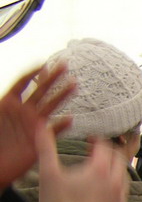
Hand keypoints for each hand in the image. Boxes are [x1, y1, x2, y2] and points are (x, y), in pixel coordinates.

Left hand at [0, 62, 74, 189]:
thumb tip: (4, 98)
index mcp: (7, 104)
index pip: (21, 83)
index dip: (32, 73)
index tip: (44, 63)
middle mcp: (22, 112)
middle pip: (40, 90)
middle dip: (52, 77)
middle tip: (64, 65)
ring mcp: (33, 124)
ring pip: (50, 106)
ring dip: (62, 95)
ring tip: (74, 84)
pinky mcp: (40, 139)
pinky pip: (55, 129)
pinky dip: (63, 124)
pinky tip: (71, 119)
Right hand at [37, 131, 126, 201]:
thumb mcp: (48, 174)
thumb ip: (46, 148)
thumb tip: (41, 128)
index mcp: (100, 169)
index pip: (106, 146)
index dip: (98, 140)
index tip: (90, 139)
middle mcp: (116, 183)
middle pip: (119, 160)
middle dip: (110, 153)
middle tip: (97, 153)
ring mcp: (120, 200)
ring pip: (124, 178)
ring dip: (115, 170)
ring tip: (103, 171)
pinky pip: (123, 197)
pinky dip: (116, 190)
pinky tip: (107, 194)